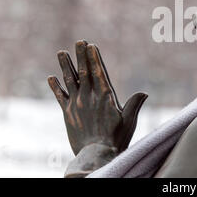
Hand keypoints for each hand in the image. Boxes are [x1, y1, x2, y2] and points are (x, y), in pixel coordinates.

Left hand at [48, 40, 146, 154]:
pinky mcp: (68, 113)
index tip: (91, 45)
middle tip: (79, 42)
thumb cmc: (116, 139)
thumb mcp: (129, 121)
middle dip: (81, 55)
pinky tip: (51, 77)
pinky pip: (60, 96)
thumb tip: (144, 93)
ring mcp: (77, 104)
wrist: (96, 155)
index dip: (94, 58)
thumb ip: (135, 104)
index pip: (99, 71)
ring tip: (62, 52)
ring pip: (70, 80)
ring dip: (66, 65)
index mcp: (105, 96)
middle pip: (84, 71)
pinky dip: (56, 86)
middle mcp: (89, 96)